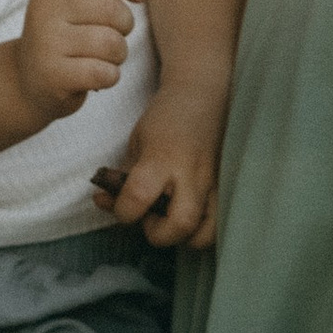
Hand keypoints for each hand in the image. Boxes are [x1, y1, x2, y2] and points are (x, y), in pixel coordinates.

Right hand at [16, 0, 141, 126]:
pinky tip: (95, 77)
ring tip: (102, 58)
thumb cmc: (64, 39)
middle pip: (111, 9)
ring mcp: (47, 43)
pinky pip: (104, 72)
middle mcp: (45, 11)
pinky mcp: (53, 75)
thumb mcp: (73, 5)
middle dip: (125, 26)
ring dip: (118, 55)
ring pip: (112, 43)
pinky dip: (109, 77)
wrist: (27, 82)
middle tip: (112, 37)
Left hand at [94, 83, 226, 249]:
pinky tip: (189, 216)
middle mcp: (193, 174)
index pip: (138, 198)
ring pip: (206, 233)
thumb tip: (104, 202)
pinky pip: (219, 224)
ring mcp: (215, 184)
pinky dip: (202, 230)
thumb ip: (122, 178)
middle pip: (180, 225)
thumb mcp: (137, 143)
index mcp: (163, 157)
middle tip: (151, 218)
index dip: (123, 212)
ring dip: (185, 237)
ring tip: (173, 220)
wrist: (205, 96)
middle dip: (159, 233)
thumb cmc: (166, 119)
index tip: (122, 206)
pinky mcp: (228, 189)